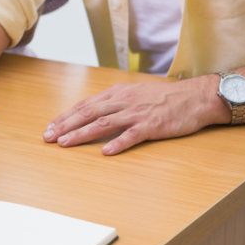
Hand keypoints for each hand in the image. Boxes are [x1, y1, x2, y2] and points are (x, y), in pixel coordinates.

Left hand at [42, 75, 230, 154]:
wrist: (196, 96)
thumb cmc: (164, 97)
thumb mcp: (134, 93)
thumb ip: (113, 102)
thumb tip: (91, 112)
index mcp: (117, 93)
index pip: (84, 105)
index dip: (65, 117)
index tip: (50, 127)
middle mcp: (123, 101)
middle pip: (88, 113)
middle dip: (65, 125)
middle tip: (48, 137)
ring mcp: (137, 113)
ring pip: (103, 123)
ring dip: (82, 134)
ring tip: (65, 143)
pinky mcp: (152, 125)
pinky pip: (132, 135)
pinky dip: (118, 143)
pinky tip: (105, 151)